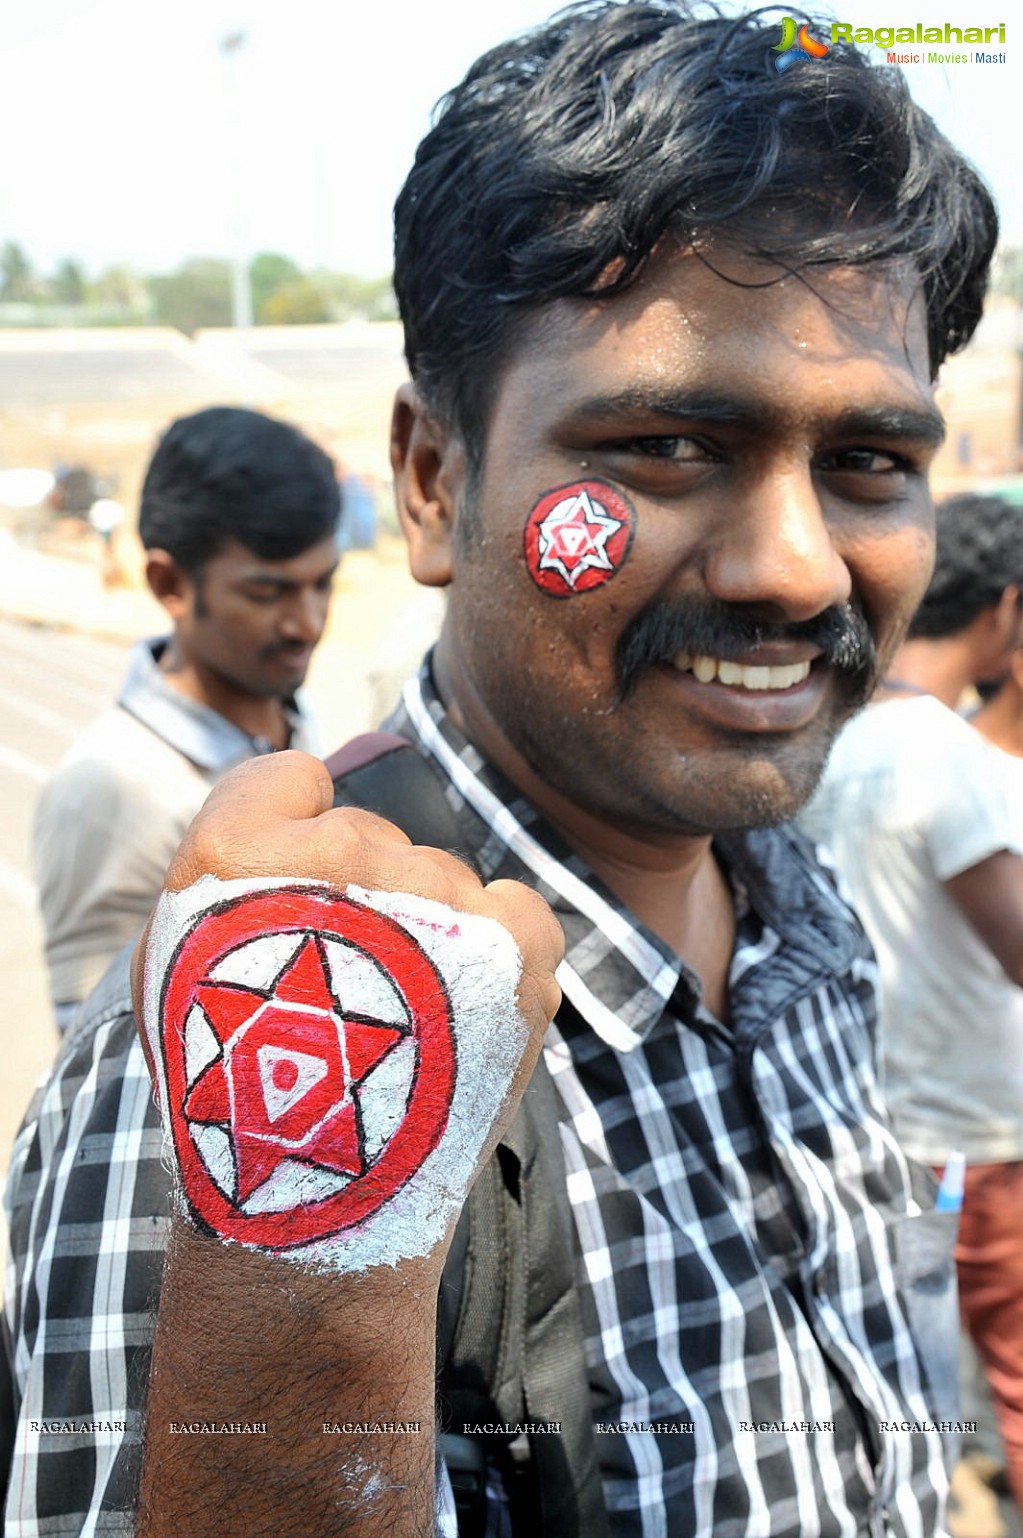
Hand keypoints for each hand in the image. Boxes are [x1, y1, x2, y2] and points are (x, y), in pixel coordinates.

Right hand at [131, 750, 563, 1273]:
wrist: (314, 1205)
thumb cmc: (231, 1087)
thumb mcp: (178, 960)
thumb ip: (237, 865)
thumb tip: (309, 794)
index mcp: (240, 849)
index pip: (289, 775)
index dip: (295, 830)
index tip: (298, 889)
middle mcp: (343, 853)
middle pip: (370, 833)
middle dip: (362, 898)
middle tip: (345, 992)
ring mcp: (436, 896)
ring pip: (441, 877)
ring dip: (428, 932)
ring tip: (398, 1027)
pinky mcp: (514, 945)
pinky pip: (514, 906)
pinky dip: (498, 951)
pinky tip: (461, 1011)